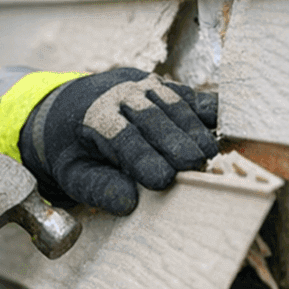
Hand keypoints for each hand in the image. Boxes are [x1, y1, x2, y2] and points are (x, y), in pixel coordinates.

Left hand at [20, 70, 217, 215]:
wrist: (70, 108)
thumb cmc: (75, 148)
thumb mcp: (73, 173)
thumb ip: (97, 187)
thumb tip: (128, 203)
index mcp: (92, 115)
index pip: (119, 136)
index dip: (141, 157)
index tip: (161, 179)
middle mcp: (118, 93)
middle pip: (151, 116)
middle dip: (174, 140)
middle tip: (194, 165)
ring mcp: (143, 85)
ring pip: (172, 102)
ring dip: (192, 127)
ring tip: (208, 153)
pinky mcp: (163, 86)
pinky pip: (187, 95)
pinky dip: (204, 109)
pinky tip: (218, 126)